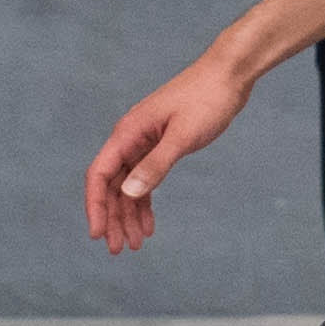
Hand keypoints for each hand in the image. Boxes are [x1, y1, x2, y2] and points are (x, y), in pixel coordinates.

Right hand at [86, 57, 254, 255]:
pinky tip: (149, 224)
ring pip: (127, 185)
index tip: (98, 235)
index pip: (99, 175)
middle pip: (111, 185)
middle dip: (112, 218)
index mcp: (128, 133)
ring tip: (134, 244)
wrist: (228, 75)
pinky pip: (145, 178)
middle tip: (119, 250)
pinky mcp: (160, 145)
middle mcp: (130, 138)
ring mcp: (144, 142)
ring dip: (129, 215)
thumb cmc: (206, 99)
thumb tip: (129, 193)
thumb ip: (156, 165)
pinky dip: (145, 201)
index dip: (95, 207)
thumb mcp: (183, 136)